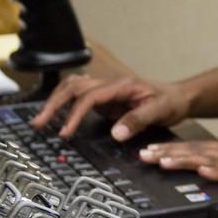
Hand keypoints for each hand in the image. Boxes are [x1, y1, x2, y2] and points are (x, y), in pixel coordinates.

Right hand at [30, 73, 191, 140]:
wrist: (180, 97)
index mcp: (122, 85)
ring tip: (41, 121)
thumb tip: (116, 133)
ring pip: (73, 88)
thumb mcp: (161, 110)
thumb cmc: (171, 101)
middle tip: (38, 123)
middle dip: (54, 103)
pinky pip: (79, 99)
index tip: (65, 132)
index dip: (74, 114)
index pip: (89, 96)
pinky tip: (57, 118)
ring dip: (56, 102)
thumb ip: (139, 119)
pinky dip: (65, 105)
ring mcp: (107, 92)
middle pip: (74, 86)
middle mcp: (110, 85)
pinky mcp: (106, 101)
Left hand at [139, 137, 217, 201]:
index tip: (152, 150)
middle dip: (169, 152)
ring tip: (162, 161)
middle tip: (144, 153)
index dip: (173, 148)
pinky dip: (217, 171)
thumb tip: (212, 168)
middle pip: (196, 150)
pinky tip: (204, 171)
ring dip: (184, 160)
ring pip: (209, 160)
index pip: (198, 146)